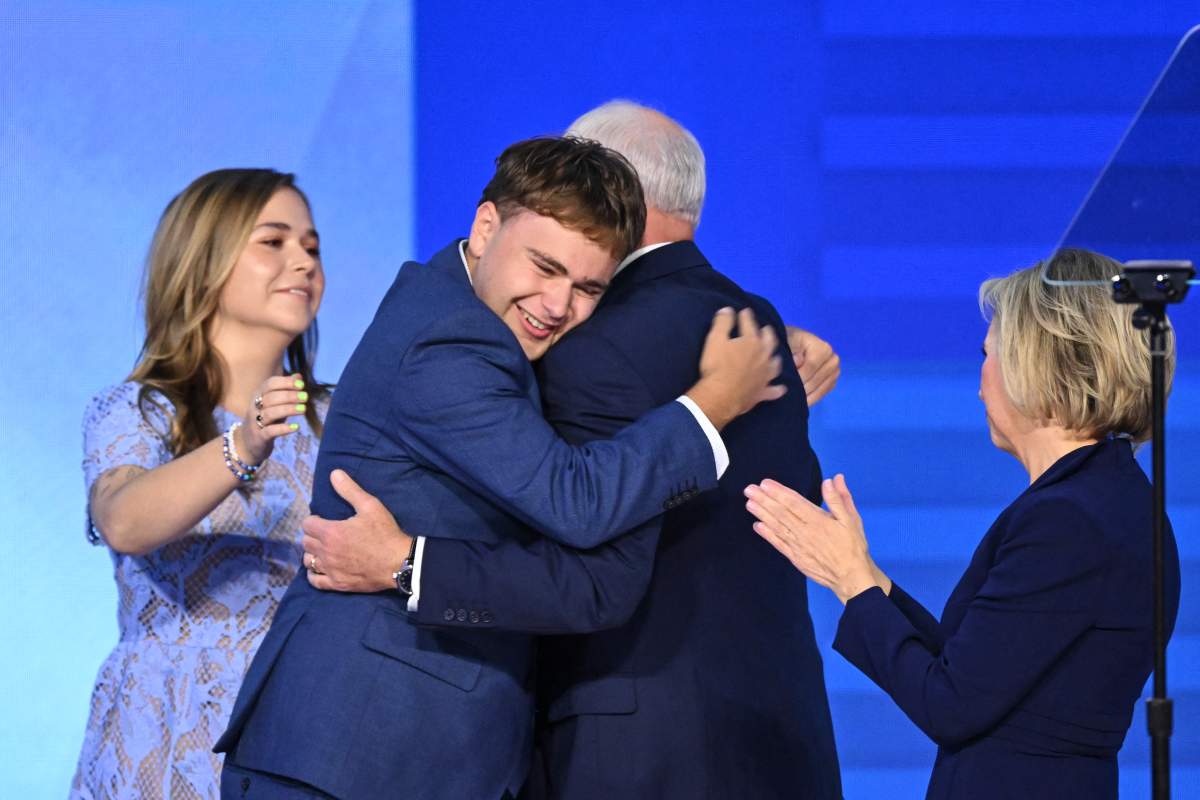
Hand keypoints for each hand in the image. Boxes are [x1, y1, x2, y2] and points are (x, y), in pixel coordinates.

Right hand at [238, 374, 309, 464]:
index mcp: (258, 395)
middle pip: (271, 398)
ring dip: (288, 410)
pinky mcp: (259, 437)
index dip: (285, 382)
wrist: (249, 442)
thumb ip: (286, 390)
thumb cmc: (266, 419)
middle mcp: (255, 407)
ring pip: (270, 413)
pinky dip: (283, 429)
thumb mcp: (276, 403)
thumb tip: (298, 376)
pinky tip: (296, 427)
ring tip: (303, 409)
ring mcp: (255, 422)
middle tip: (306, 397)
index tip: (301, 384)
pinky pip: (270, 431)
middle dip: (289, 396)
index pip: (269, 384)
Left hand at [303, 469, 413, 592]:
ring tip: (323, 550)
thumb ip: (350, 490)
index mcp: (331, 532)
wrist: (399, 562)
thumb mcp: (370, 506)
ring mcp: (330, 570)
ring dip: (312, 553)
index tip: (323, 520)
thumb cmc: (385, 533)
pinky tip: (320, 568)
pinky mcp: (337, 583)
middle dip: (313, 535)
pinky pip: (314, 580)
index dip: (314, 520)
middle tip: (326, 533)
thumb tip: (334, 473)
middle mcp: (326, 552)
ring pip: (308, 560)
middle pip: (306, 542)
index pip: (307, 524)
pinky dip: (313, 574)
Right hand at [687, 307, 785, 429]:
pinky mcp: (762, 392)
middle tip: (767, 329)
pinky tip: (782, 388)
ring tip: (775, 356)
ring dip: (776, 358)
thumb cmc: (716, 366)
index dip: (746, 316)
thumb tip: (728, 310)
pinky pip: (774, 391)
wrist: (721, 396)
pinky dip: (778, 389)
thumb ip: (723, 322)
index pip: (749, 324)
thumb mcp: (715, 339)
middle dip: (768, 333)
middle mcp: (763, 356)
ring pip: (775, 364)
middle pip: (769, 341)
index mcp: (752, 341)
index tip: (744, 311)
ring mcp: (765, 375)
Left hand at [744, 474, 886, 603]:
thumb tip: (831, 480)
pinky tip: (757, 525)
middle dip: (764, 500)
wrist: (851, 577)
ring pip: (777, 526)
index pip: (794, 503)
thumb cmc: (852, 547)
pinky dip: (767, 534)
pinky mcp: (795, 557)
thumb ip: (839, 499)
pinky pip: (778, 544)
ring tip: (750, 503)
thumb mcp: (852, 520)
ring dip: (762, 514)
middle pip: (781, 513)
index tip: (765, 483)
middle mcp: (805, 532)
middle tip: (750, 489)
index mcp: (818, 520)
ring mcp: (798, 545)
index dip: (779, 492)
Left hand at [786, 326, 839, 405]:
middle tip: (787, 395)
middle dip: (800, 388)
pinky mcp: (833, 381)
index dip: (798, 376)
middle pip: (816, 380)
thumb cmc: (791, 343)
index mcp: (824, 348)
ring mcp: (835, 372)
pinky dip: (811, 399)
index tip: (785, 384)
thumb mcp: (789, 342)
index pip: (811, 366)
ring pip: (820, 389)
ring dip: (806, 396)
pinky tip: (800, 401)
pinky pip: (823, 394)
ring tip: (792, 400)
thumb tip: (798, 360)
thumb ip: (792, 350)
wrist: (796, 345)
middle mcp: (833, 359)